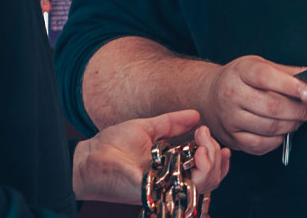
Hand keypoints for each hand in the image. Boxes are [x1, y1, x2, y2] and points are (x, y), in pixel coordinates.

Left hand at [72, 109, 230, 204]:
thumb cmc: (111, 146)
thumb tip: (195, 115)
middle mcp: (171, 184)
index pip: (207, 174)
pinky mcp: (153, 192)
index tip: (209, 137)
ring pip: (204, 186)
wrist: (87, 156)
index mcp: (172, 172)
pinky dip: (197, 171)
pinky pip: (183, 188)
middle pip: (212, 181)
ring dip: (210, 162)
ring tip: (200, 142)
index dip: (218, 160)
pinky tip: (195, 153)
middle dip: (216, 157)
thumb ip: (172, 124)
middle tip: (203, 135)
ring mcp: (164, 190)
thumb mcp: (146, 128)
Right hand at [195, 55, 306, 154]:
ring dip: (291, 125)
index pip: (268, 78)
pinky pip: (261, 145)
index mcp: (241, 71)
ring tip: (299, 119)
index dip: (292, 86)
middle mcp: (232, 94)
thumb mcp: (259, 65)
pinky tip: (282, 131)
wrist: (207, 96)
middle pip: (272, 106)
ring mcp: (230, 118)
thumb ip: (288, 72)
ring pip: (269, 127)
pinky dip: (277, 140)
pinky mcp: (232, 138)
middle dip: (299, 110)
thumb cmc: (239, 79)